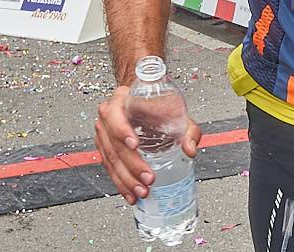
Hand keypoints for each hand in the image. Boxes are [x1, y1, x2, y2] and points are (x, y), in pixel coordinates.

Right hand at [94, 84, 200, 205]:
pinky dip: (120, 183)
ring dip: (126, 179)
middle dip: (132, 165)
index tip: (135, 144)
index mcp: (122, 99)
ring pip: (110, 160)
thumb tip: (189, 149)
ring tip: (142, 191)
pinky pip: (109, 168)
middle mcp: (109, 115)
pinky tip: (130, 193)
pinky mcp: (105, 147)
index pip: (116, 114)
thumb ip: (188, 130)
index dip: (123, 130)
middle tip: (148, 178)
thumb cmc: (159, 104)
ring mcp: (104, 133)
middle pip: (115, 143)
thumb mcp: (177, 112)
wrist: (145, 101)